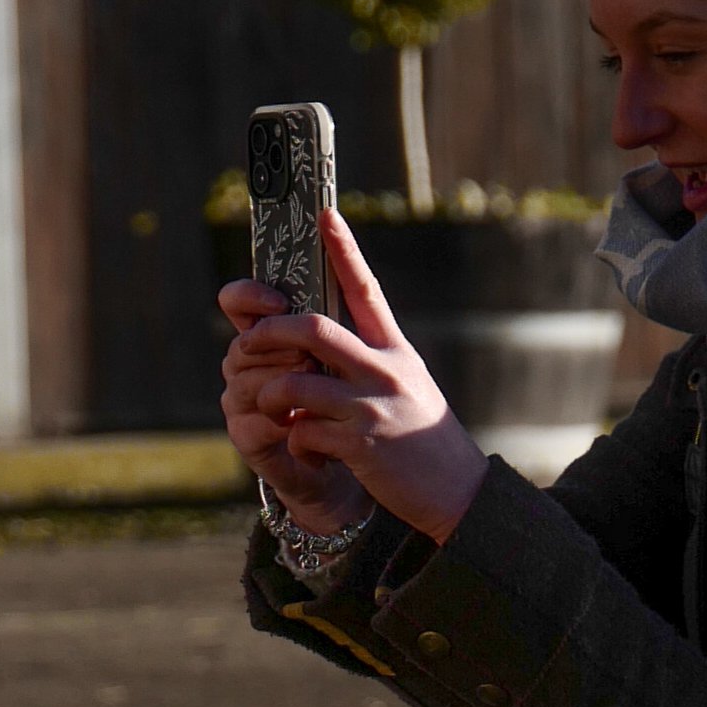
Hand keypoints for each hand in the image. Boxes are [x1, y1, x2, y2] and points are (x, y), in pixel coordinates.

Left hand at [219, 211, 489, 543]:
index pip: (365, 290)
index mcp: (395, 351)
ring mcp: (372, 407)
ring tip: (273, 409)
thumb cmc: (423, 438)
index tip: (325, 214)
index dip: (343, 250)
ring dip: (271, 396)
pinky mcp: (361, 445)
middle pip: (313, 329)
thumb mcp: (407, 386)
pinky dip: (295, 441)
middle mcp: (384, 371)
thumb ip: (371, 360)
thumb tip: (321, 338)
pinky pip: (303, 431)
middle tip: (249, 339)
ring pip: (295, 384)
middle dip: (270, 332)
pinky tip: (311, 452)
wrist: (458, 491)